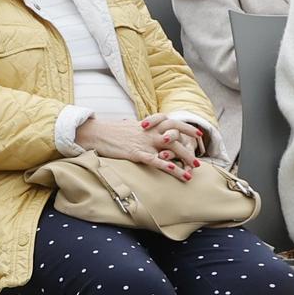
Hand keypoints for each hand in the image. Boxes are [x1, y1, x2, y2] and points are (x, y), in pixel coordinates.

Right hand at [75, 115, 193, 180]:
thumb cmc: (109, 131)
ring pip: (171, 148)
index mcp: (148, 125)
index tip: (198, 135)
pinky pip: (155, 160)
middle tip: (198, 161)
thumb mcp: (127, 126)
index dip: (186, 129)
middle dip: (189, 149)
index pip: (173, 123)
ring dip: (184, 160)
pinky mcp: (136, 153)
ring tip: (192, 172)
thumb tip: (138, 127)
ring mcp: (144, 142)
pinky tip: (176, 172)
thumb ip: (138, 128)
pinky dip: (167, 165)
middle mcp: (150, 132)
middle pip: (176, 136)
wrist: (96, 133)